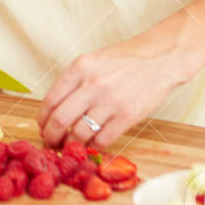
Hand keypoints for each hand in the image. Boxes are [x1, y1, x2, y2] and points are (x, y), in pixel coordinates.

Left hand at [35, 34, 201, 150]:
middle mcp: (93, 84)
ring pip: (80, 133)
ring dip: (72, 144)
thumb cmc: (126, 59)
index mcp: (80, 67)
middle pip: (60, 119)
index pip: (51, 99)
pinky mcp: (128, 116)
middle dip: (51, 135)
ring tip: (71, 145)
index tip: (42, 126)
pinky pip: (103, 140)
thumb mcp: (94, 60)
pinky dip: (94, 146)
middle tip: (51, 141)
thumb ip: (75, 80)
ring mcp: (111, 101)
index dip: (42, 118)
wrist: (162, 58)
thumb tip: (56, 108)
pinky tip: (93, 143)